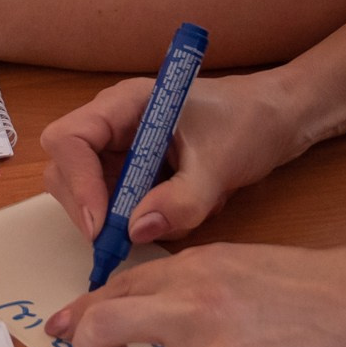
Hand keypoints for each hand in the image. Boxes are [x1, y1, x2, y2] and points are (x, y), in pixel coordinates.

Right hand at [42, 70, 302, 245]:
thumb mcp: (221, 164)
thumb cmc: (251, 122)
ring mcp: (121, 149)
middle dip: (89, 208)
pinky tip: (179, 211)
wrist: (278, 119)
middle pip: (67, 169)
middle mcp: (113, 124)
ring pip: (88, 192)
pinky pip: (117, 204)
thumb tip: (135, 232)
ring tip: (168, 218)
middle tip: (122, 241)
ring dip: (115, 217)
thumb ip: (181, 201)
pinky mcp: (135, 172)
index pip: (70, 139)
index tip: (103, 226)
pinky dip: (138, 219)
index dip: (78, 184)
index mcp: (126, 104)